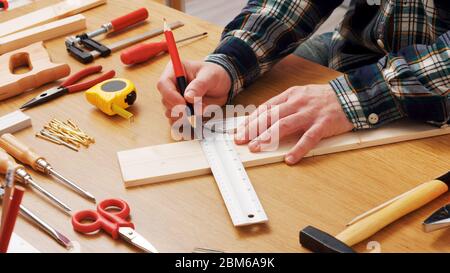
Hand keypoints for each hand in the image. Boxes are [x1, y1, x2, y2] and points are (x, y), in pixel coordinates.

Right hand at [157, 60, 231, 123]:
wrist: (223, 84)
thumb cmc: (215, 74)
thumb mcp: (210, 76)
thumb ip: (199, 85)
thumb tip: (188, 97)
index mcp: (175, 71)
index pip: (163, 84)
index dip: (171, 96)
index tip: (183, 105)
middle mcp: (172, 86)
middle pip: (165, 101)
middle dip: (178, 109)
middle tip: (192, 112)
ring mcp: (175, 99)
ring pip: (170, 113)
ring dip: (182, 119)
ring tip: (197, 116)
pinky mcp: (181, 111)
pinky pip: (177, 122)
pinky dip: (184, 127)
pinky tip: (193, 127)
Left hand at [235, 84, 353, 164]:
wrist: (351, 96)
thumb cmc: (323, 99)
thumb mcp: (301, 96)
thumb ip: (284, 106)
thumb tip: (264, 119)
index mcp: (290, 95)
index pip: (265, 108)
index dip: (251, 120)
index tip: (240, 131)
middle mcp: (297, 103)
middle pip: (271, 116)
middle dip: (253, 129)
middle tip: (240, 140)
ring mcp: (310, 113)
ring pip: (284, 125)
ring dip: (268, 137)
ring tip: (256, 148)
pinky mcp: (323, 124)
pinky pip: (309, 138)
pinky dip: (298, 149)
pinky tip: (289, 158)